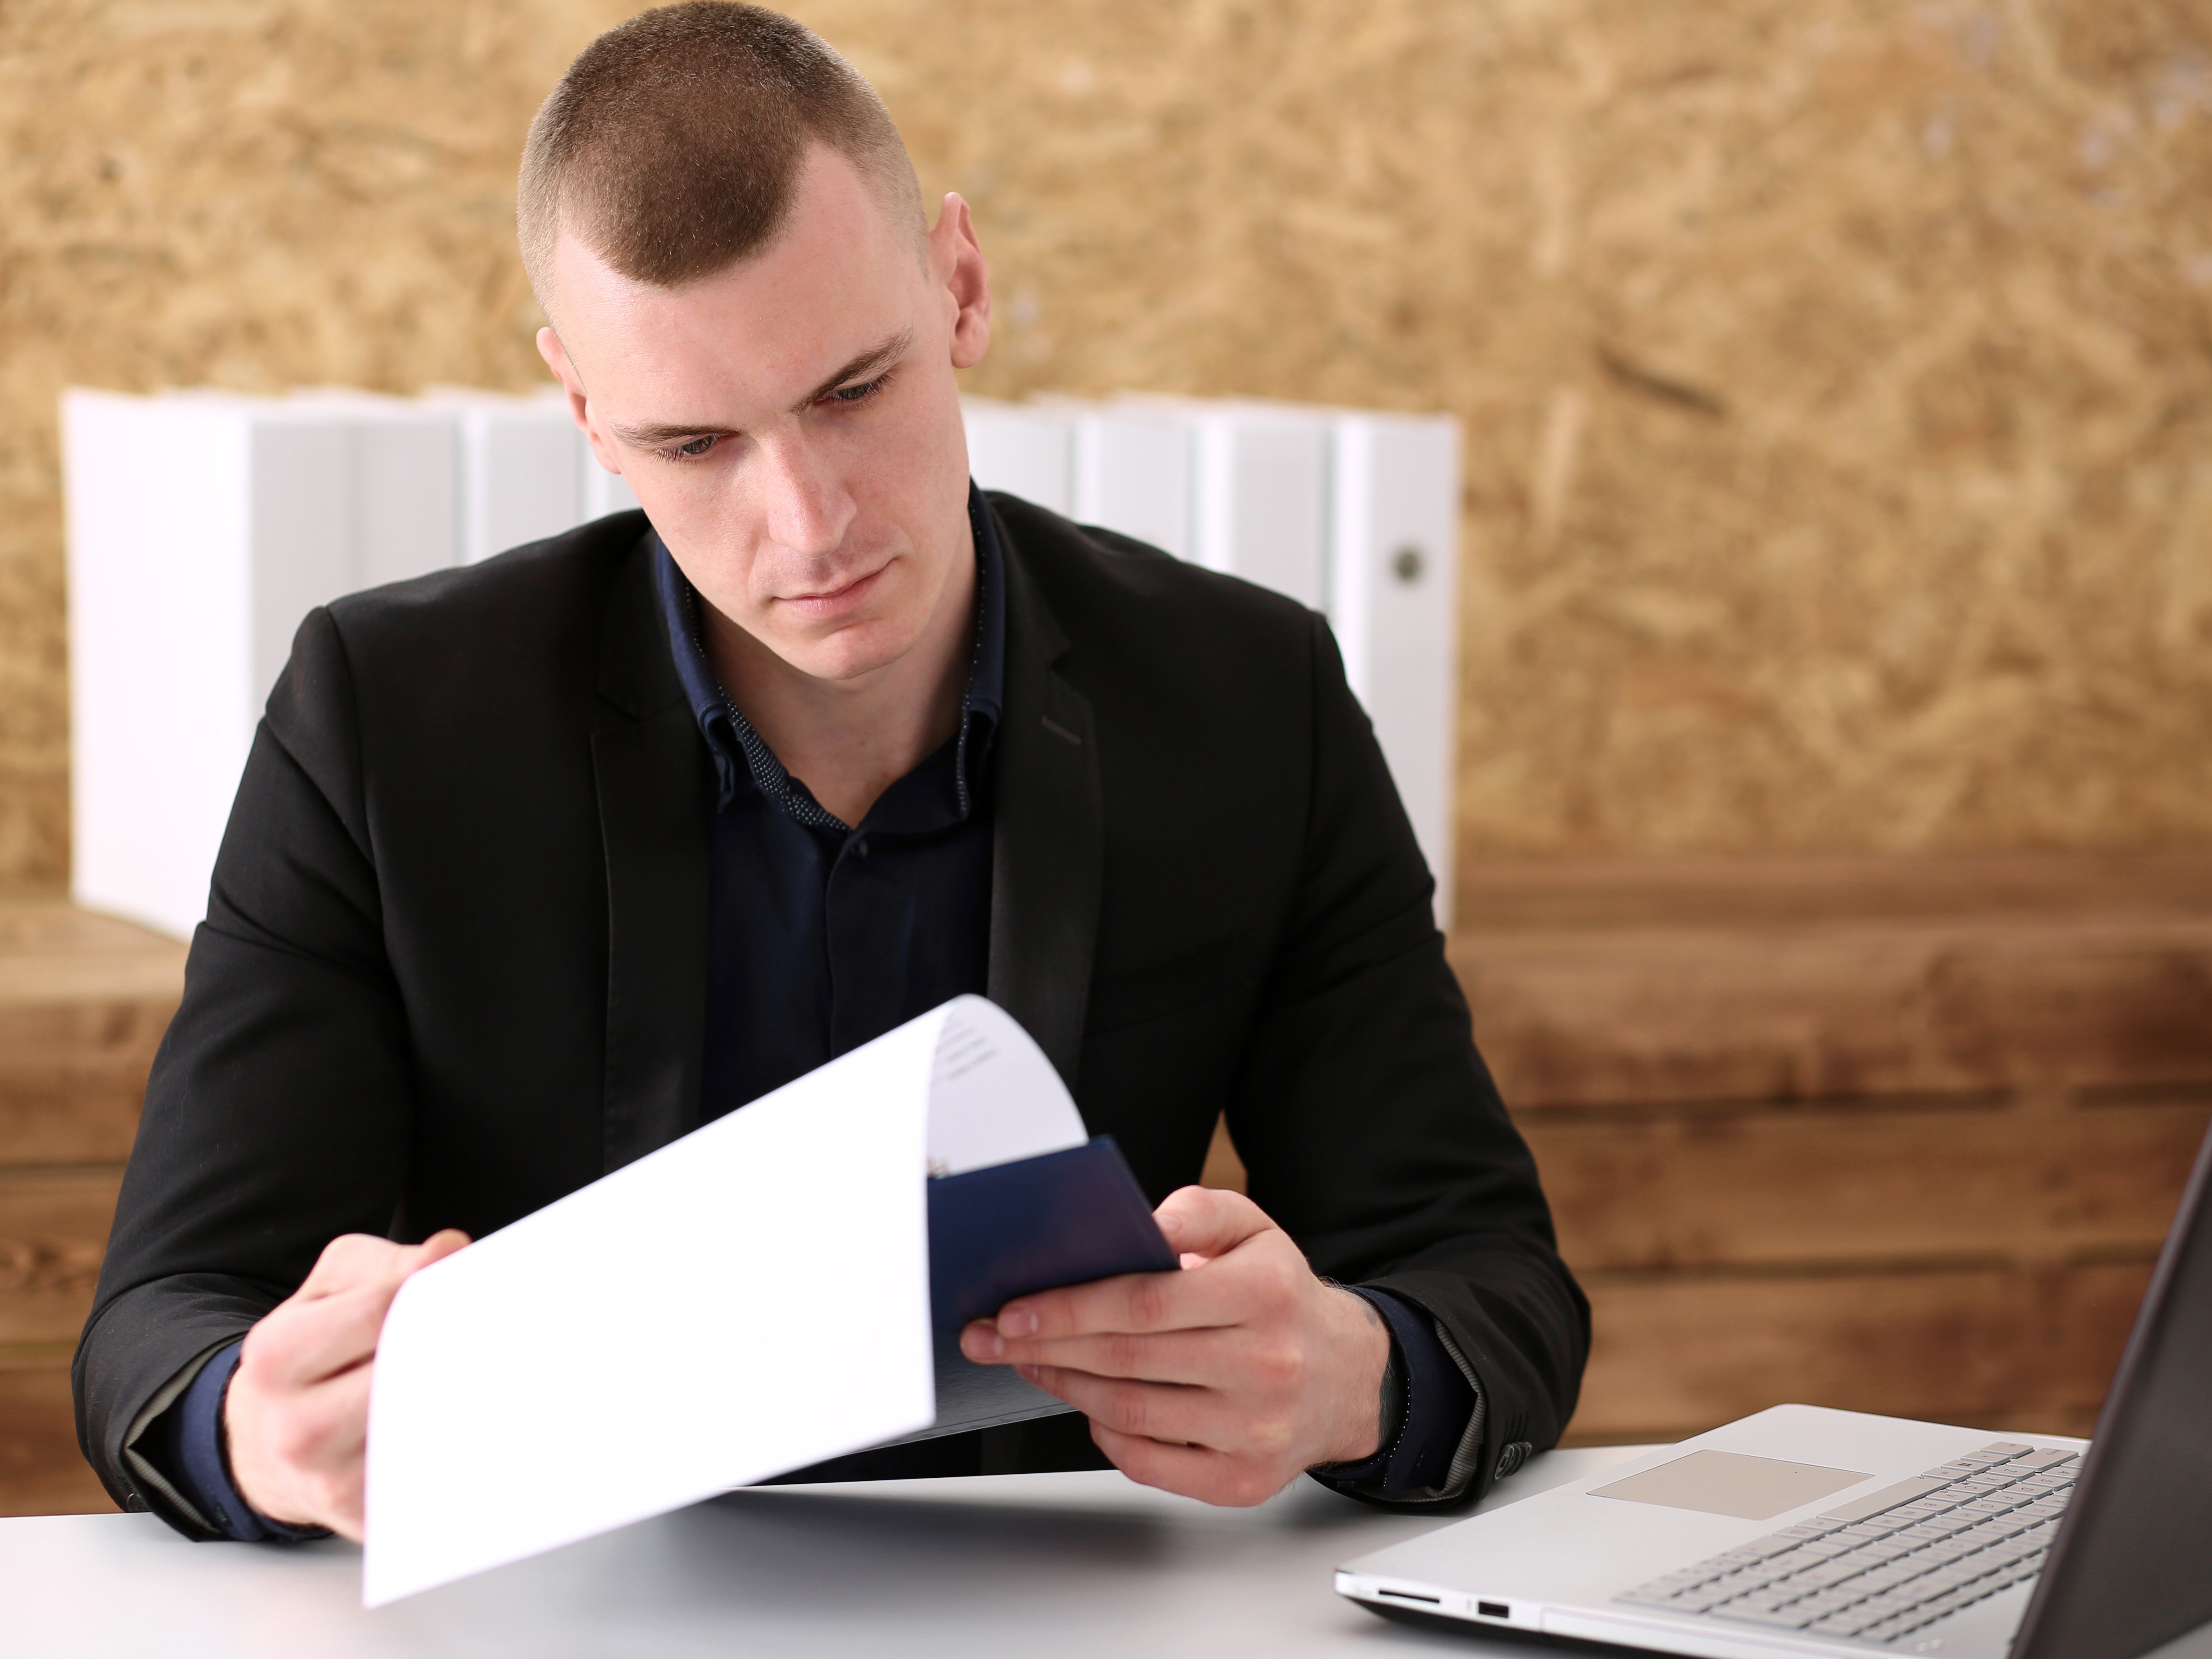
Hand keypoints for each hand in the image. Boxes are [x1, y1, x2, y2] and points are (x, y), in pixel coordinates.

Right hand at [224, 1229, 469, 1539]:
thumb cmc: (307, 1354)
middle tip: (498, 1327)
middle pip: (411, 1374)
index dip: (432, 1291)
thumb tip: (449, 1250)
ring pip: (431, 1429)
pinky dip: (463, 1447)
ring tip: (489, 1368)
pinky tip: (474, 1419)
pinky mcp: (368, 1522)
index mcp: (278, 1357)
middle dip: (458, 1346)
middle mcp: (297, 1430)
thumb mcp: (329, 1289)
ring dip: (469, 1395)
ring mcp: (333, 1483)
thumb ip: (387, 1265)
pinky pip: (435, 1479)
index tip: (464, 1285)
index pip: (380, 1313)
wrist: (264, 1441)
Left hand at [957, 1186, 1389, 1505]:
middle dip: (1046, 1346)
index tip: (1015, 1308)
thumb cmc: (1281, 1298)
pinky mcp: (1242, 1480)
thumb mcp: (1254, 1230)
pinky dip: (1104, 1433)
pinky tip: (1085, 1403)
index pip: (1146, 1302)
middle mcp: (1267, 1364)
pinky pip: (1148, 1462)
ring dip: (1065, 1386)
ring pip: (1130, 1412)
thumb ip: (1199, 1211)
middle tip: (994, 1337)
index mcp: (1267, 1293)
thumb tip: (1141, 1223)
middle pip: (1128, 1358)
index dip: (1070, 1308)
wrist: (1345, 1377)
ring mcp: (1255, 1430)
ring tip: (1031, 1362)